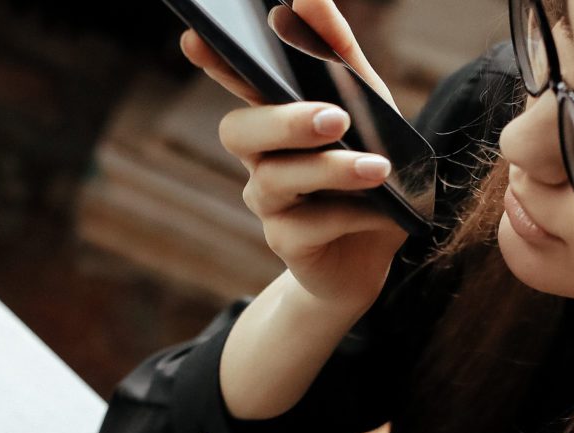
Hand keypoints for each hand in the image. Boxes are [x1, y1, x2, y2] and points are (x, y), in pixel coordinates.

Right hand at [182, 0, 408, 312]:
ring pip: (277, 179)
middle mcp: (260, 158)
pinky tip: (377, 213)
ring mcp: (267, 202)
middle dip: (284, 122)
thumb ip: (341, 55)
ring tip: (377, 168)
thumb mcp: (370, 108)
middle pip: (240, 131)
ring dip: (329, 170)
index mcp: (275, 117)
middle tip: (336, 117)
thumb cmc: (367, 170)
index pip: (238, 82)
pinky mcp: (285, 243)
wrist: (376, 253)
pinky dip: (348, 214)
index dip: (215, 62)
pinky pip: (307, 225)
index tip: (196, 38)